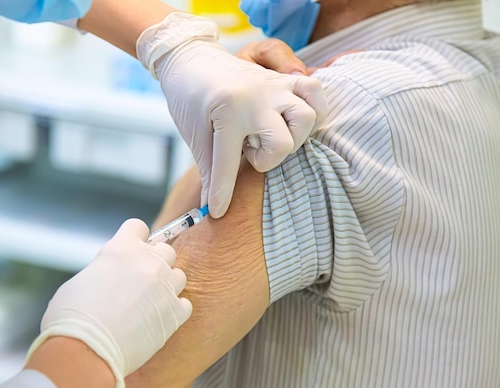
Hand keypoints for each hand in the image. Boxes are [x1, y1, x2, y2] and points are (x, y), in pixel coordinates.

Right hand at [27, 219, 191, 387]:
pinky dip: (174, 311)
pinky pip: (185, 304)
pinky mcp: (175, 313)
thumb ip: (103, 271)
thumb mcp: (80, 281)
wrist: (85, 351)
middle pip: (165, 250)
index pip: (138, 226)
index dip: (135, 238)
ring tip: (149, 304)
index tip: (131, 252)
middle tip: (140, 282)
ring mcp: (165, 286)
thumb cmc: (71, 320)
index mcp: (121, 249)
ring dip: (167, 286)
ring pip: (179, 276)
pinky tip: (158, 321)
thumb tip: (108, 278)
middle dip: (155, 262)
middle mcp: (148, 262)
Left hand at [137, 13, 327, 217]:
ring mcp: (273, 86)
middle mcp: (257, 98)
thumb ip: (210, 172)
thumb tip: (211, 210)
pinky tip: (291, 120)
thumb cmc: (188, 97)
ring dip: (292, 135)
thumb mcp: (195, 135)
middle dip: (267, 158)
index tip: (217, 212)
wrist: (191, 59)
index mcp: (229, 112)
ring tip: (270, 135)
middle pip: (283, 144)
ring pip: (306, 117)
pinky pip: (314, 90)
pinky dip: (312, 108)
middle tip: (249, 151)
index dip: (222, 194)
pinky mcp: (282, 79)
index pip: (228, 165)